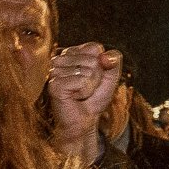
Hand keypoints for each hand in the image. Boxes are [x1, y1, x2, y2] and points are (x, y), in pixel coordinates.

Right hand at [47, 43, 123, 159]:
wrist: (84, 121)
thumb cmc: (94, 98)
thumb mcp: (110, 77)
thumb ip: (113, 61)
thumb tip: (105, 56)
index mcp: (71, 52)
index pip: (95, 48)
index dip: (101, 65)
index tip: (92, 77)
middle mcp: (60, 59)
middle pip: (93, 60)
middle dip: (96, 78)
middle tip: (86, 89)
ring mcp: (54, 71)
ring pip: (88, 71)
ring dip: (90, 87)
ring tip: (80, 94)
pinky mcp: (54, 85)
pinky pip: (82, 82)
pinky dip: (84, 93)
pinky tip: (75, 98)